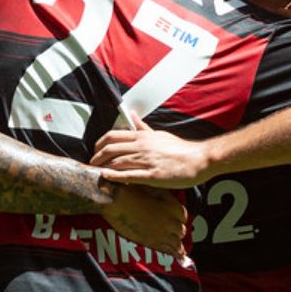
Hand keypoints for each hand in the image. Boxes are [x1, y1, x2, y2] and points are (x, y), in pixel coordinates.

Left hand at [91, 113, 211, 189]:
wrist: (199, 159)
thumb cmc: (180, 149)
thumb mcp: (159, 134)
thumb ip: (142, 127)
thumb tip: (131, 114)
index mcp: (143, 136)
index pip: (113, 136)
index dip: (99, 144)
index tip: (95, 151)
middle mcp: (142, 146)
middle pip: (110, 149)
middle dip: (97, 157)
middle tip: (91, 164)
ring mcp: (147, 161)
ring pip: (117, 162)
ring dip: (103, 167)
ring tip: (95, 172)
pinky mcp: (153, 175)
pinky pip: (129, 175)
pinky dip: (115, 176)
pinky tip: (105, 177)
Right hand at [103, 182, 187, 257]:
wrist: (118, 201)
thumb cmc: (133, 191)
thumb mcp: (155, 189)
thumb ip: (166, 199)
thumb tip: (171, 203)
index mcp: (174, 207)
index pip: (183, 217)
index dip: (178, 219)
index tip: (174, 219)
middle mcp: (171, 221)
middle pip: (181, 230)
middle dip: (177, 231)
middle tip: (171, 231)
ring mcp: (162, 234)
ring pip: (176, 242)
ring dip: (176, 243)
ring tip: (179, 248)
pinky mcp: (152, 242)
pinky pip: (167, 250)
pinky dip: (173, 253)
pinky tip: (177, 256)